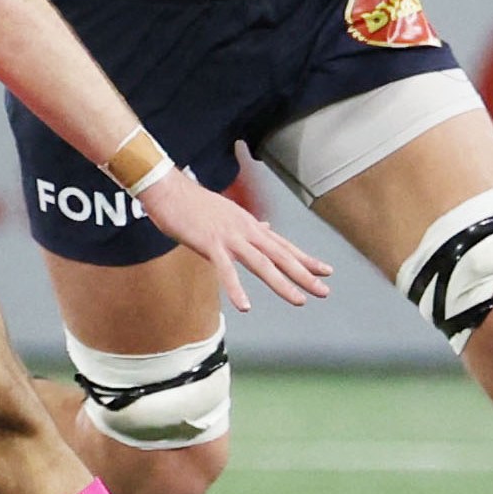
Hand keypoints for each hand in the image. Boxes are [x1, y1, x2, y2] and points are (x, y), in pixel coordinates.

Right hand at [135, 172, 331, 312]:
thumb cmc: (191, 202)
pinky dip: (236, 288)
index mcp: (249, 225)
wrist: (167, 188)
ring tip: (299, 300)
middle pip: (280, 255)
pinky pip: (225, 270)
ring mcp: (229, 237)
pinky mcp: (210, 244)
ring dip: (282, 283)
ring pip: (262, 263)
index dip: (305, 259)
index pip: (282, 245)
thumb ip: (247, 226)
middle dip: (304, 274)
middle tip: (324, 290)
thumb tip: (266, 227)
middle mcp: (245, 230)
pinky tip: (245, 306)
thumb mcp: (226, 214)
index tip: (325, 270)